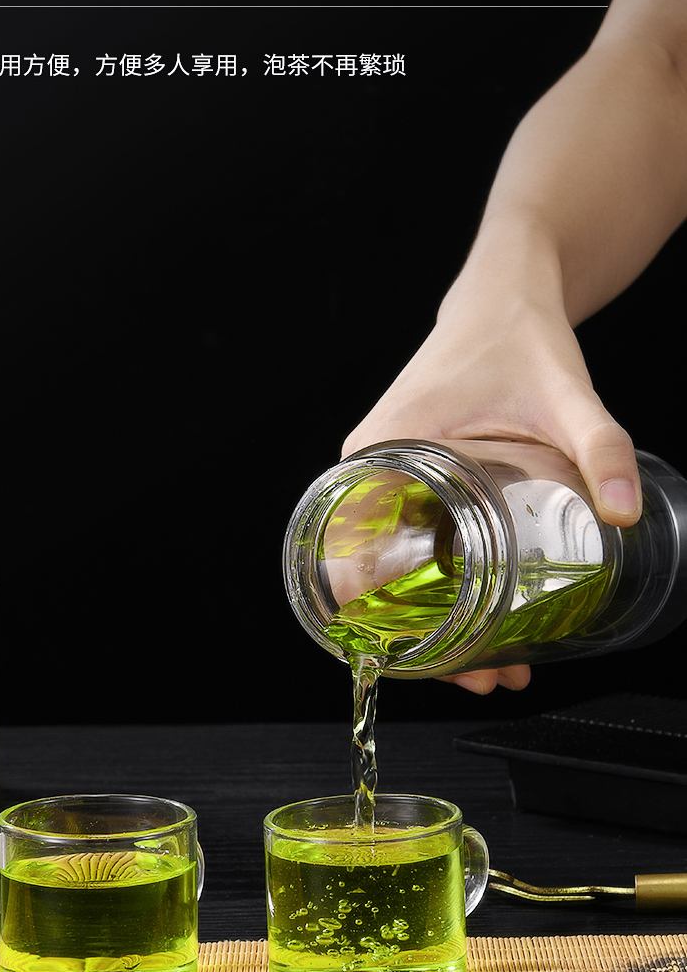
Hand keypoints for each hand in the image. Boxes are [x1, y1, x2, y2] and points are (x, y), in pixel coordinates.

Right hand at [341, 278, 641, 694]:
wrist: (507, 291)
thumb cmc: (517, 333)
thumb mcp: (564, 393)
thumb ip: (599, 447)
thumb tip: (623, 512)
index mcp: (377, 451)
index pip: (347, 556)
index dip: (378, 622)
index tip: (425, 664)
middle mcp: (367, 468)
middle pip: (373, 576)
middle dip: (425, 641)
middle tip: (484, 681)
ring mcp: (386, 475)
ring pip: (392, 568)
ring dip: (436, 623)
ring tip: (493, 668)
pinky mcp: (409, 477)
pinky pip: (408, 545)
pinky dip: (439, 589)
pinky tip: (484, 622)